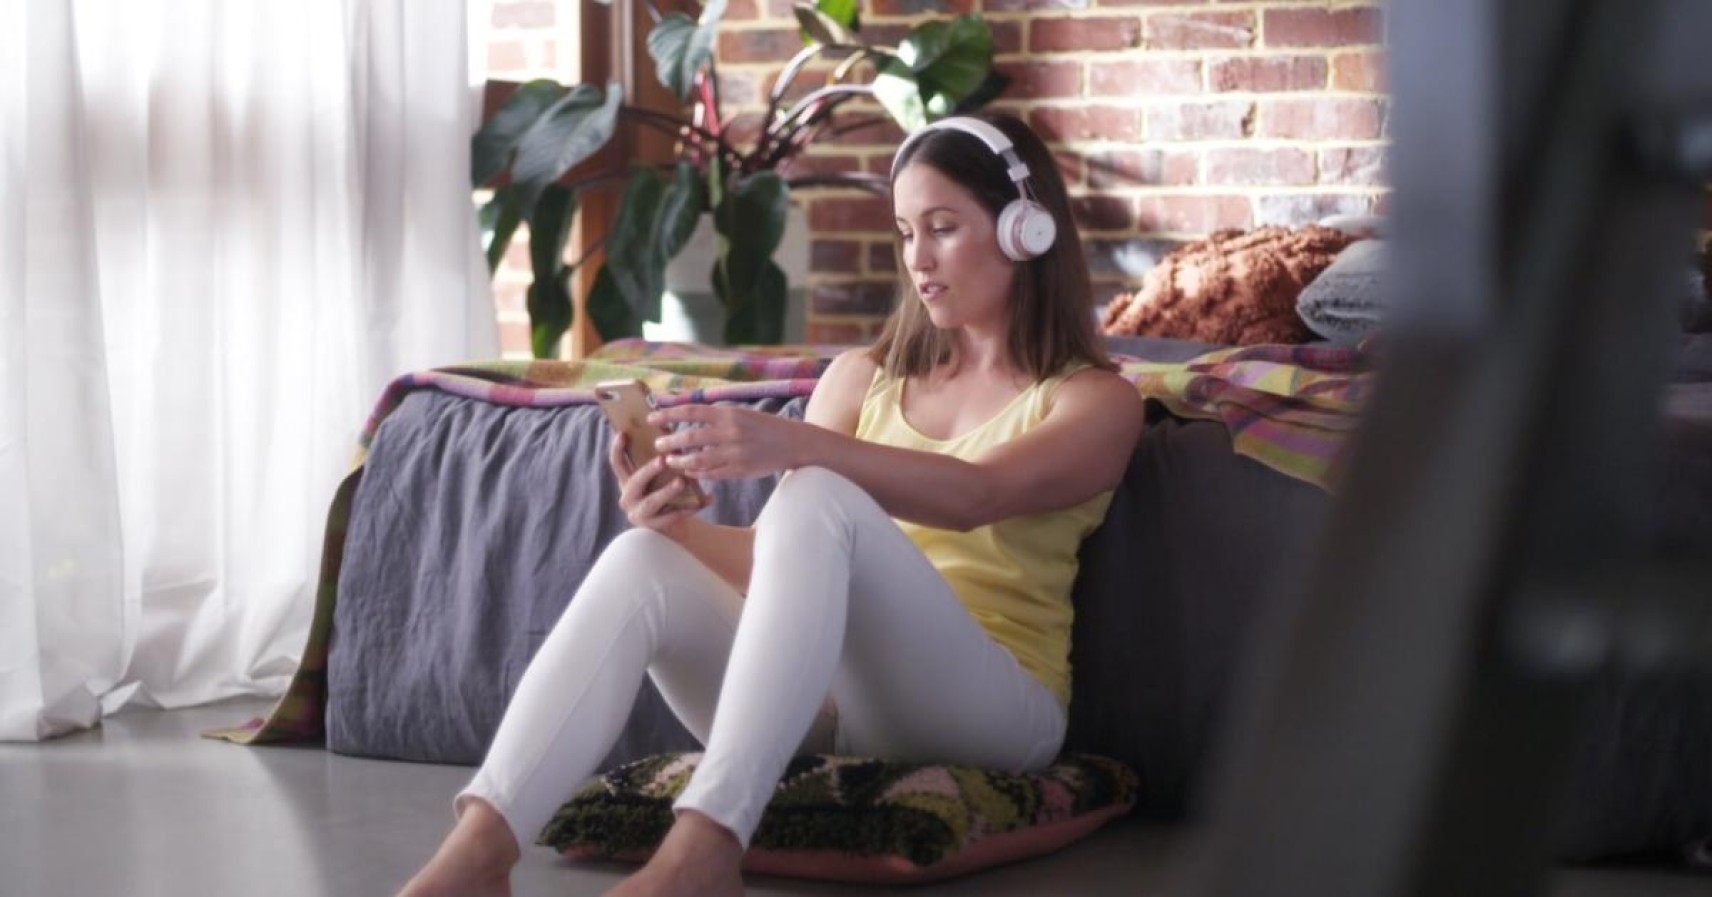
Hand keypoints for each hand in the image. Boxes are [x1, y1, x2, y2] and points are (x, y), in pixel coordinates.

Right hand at [609, 431, 710, 535]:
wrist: (673, 525)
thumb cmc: (665, 492)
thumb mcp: (659, 475)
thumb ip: (661, 459)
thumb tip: (669, 429)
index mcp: (627, 481)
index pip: (617, 463)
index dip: (617, 449)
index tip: (623, 434)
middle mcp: (628, 498)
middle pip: (635, 482)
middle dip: (649, 470)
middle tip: (663, 460)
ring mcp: (639, 514)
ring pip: (652, 501)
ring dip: (667, 491)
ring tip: (681, 482)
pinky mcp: (655, 526)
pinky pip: (672, 516)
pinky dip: (689, 507)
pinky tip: (703, 501)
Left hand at [648, 404, 811, 480]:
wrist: (793, 443)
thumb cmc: (764, 426)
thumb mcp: (741, 413)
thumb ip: (717, 416)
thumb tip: (687, 415)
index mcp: (729, 414)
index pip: (692, 411)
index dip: (669, 414)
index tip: (652, 418)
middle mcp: (731, 432)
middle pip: (691, 437)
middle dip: (670, 442)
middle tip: (658, 445)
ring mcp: (735, 453)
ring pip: (698, 460)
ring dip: (680, 462)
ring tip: (669, 462)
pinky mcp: (740, 470)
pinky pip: (712, 474)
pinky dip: (697, 474)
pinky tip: (689, 472)